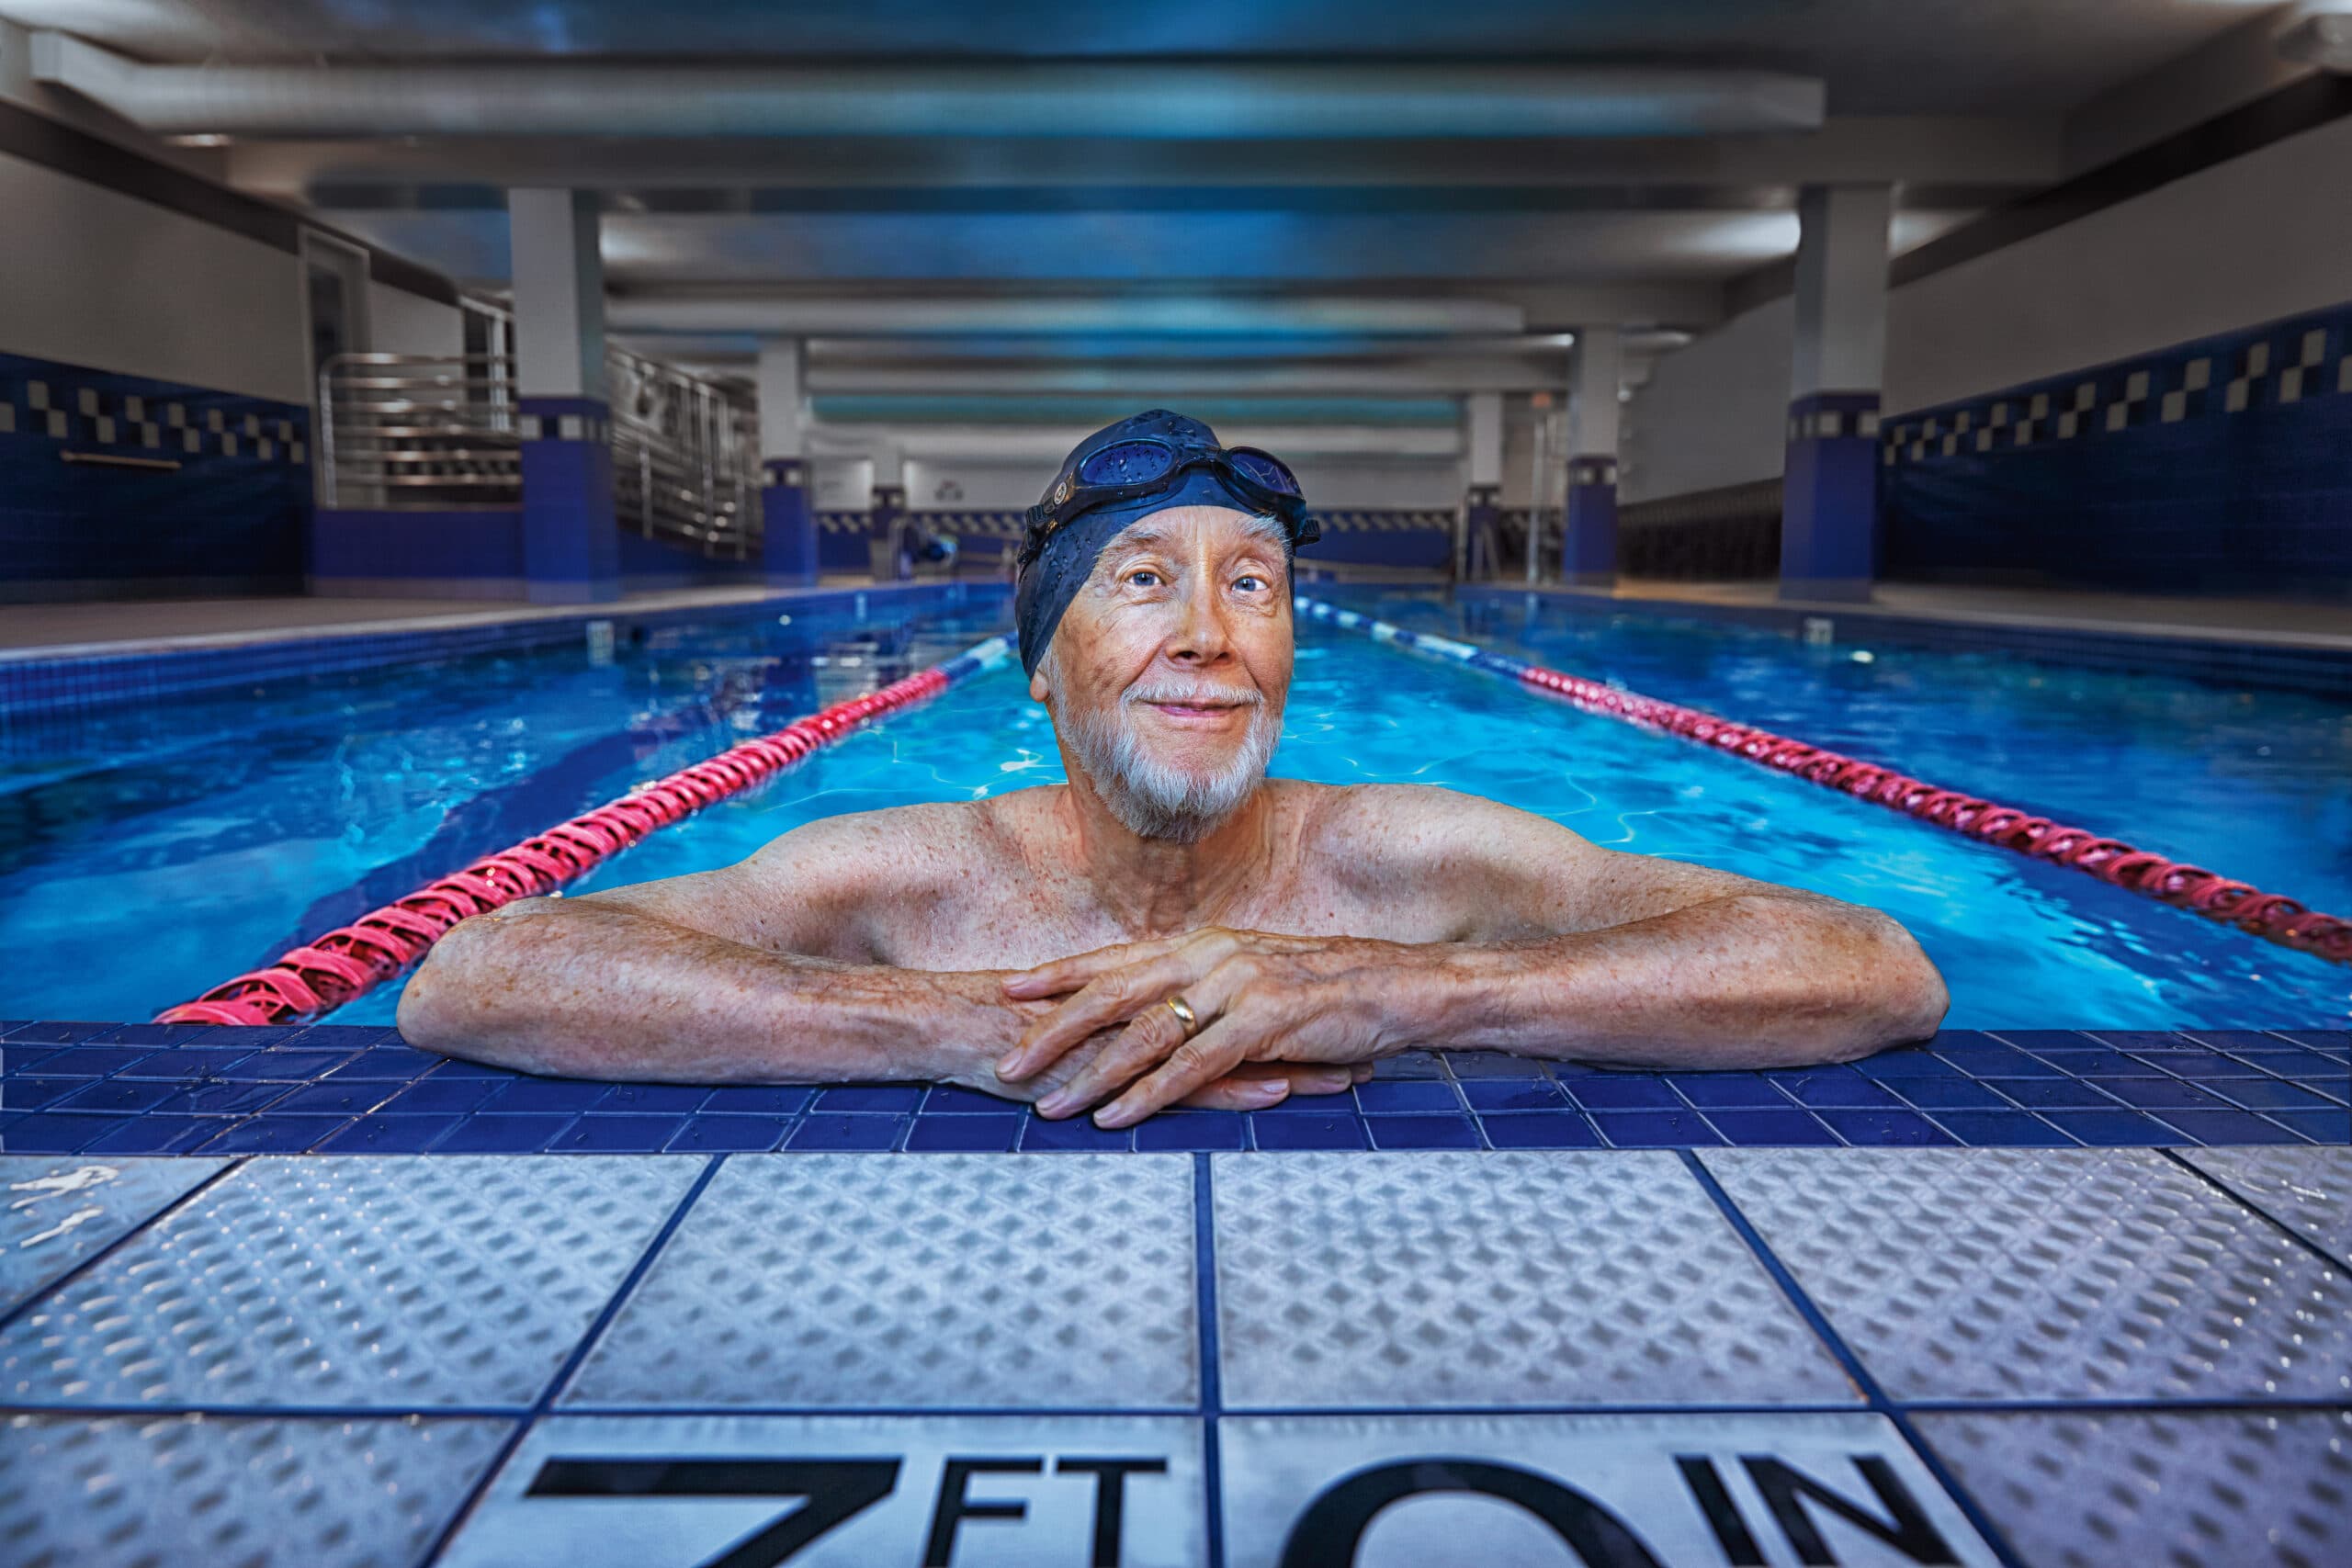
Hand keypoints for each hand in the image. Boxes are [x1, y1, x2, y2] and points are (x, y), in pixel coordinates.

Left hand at [996, 927, 1429, 1126]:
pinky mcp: (1265, 1025)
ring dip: (1092, 1073)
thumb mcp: (1255, 976)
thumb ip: (1204, 988)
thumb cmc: (1326, 989)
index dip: (1061, 973)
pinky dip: (1149, 1094)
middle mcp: (1211, 957)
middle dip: (1054, 1028)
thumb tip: (1159, 1010)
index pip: (1117, 957)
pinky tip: (1116, 1118)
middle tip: (1006, 1059)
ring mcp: (1237, 988)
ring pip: (1145, 1034)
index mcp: (1204, 944)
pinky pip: (1193, 1066)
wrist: (1398, 985)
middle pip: (1114, 993)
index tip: (1008, 988)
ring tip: (1049, 1106)